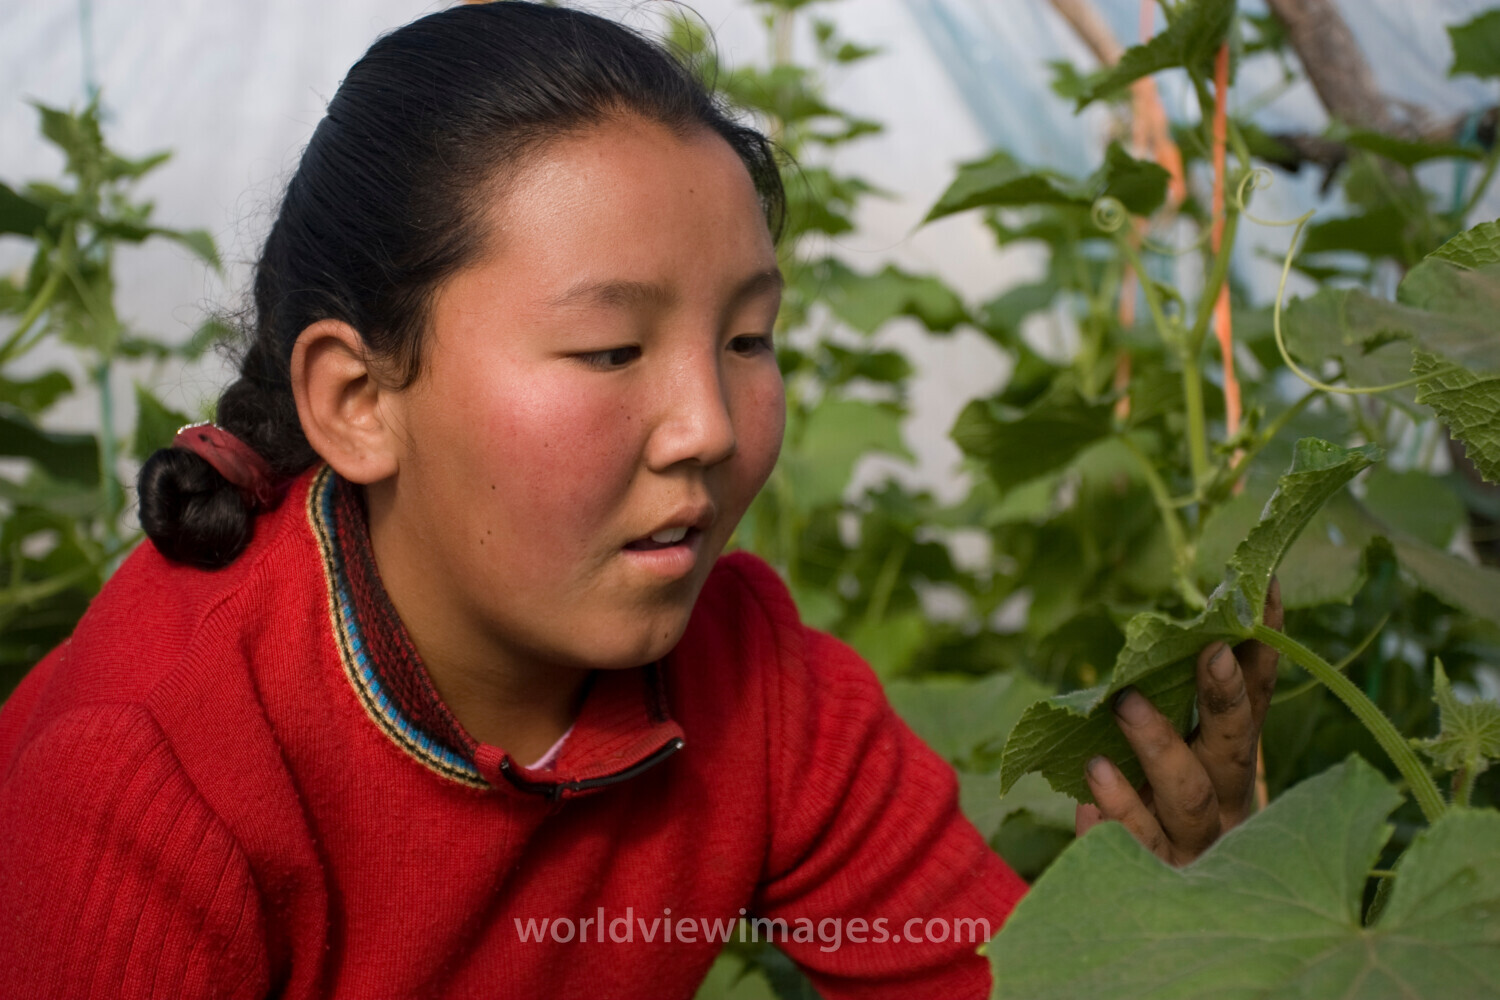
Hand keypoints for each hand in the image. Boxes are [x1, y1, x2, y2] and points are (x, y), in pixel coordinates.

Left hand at [1074, 579, 1281, 865]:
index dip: (1263, 650)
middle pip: (1231, 749)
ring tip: (1124, 706)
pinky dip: (1115, 818)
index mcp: (1235, 766)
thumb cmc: (1176, 818)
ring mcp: (1195, 845)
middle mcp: (1226, 804)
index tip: (1261, 593)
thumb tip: (1194, 626)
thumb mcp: (1188, 758)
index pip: (1257, 700)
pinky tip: (1089, 795)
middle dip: (1224, 698)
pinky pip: (1134, 847)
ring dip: (1158, 747)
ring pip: (1185, 798)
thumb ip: (1187, 707)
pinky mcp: (1156, 878)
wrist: (1181, 925)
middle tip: (1207, 651)